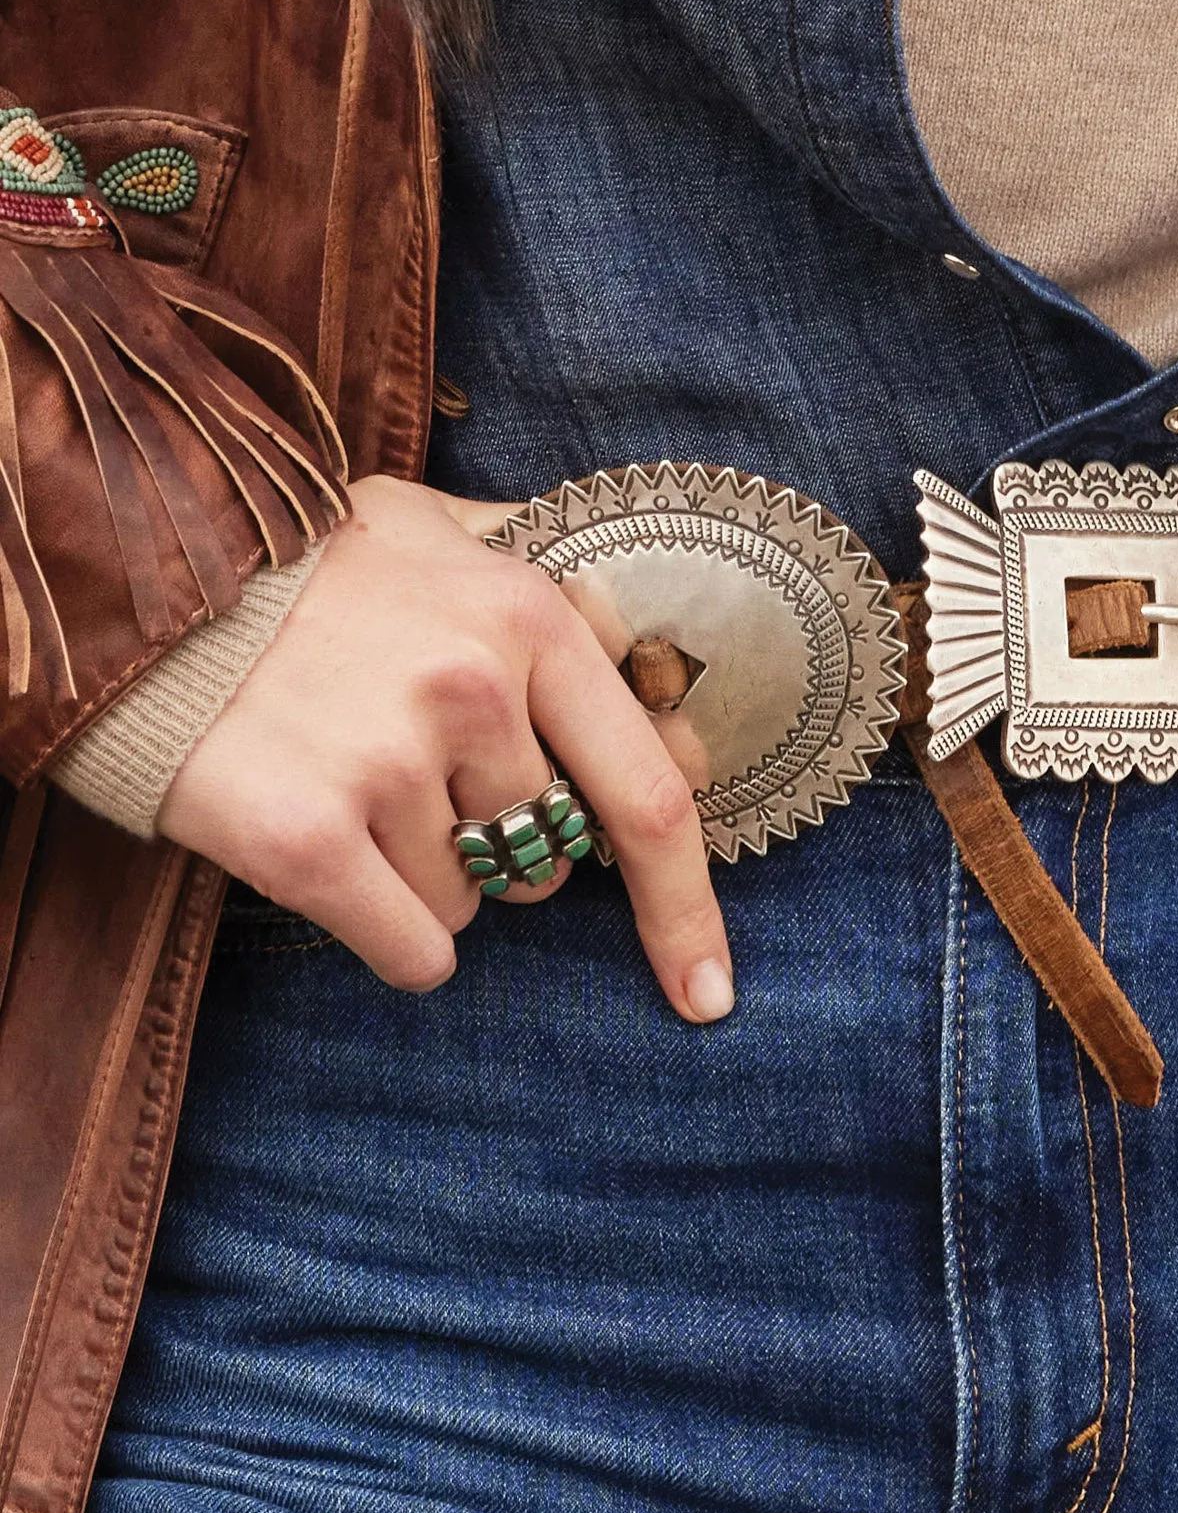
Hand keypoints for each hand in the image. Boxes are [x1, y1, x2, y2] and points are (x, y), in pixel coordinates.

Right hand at [158, 475, 733, 1015]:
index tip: (707, 984)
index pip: (654, 794)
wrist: (136, 585)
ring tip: (346, 781)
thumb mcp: (437, 527)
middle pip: (548, 857)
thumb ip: (547, 578)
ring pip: (472, 903)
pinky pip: (414, 949)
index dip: (688, 904)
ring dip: (423, 873)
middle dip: (500, 845)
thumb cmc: (302, 563)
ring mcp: (389, 765)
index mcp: (528, 615)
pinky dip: (389, 932)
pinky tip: (333, 858)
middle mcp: (472, 688)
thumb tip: (652, 661)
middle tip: (412, 775)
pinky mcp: (308, 839)